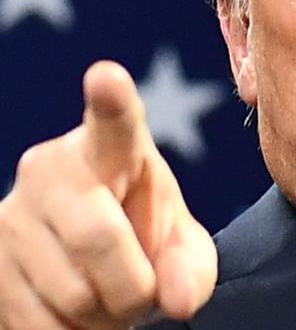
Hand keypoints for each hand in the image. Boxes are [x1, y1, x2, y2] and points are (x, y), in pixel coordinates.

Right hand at [0, 61, 216, 328]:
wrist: (97, 266)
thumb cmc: (147, 241)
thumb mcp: (183, 249)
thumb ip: (191, 268)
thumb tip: (177, 300)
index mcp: (113, 149)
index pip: (114, 122)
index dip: (111, 101)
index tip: (107, 78)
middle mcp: (52, 167)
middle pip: (99, 238)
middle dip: (134, 286)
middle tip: (140, 291)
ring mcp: (9, 214)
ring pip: (70, 293)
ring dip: (103, 316)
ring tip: (105, 293)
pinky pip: (37, 325)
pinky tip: (75, 312)